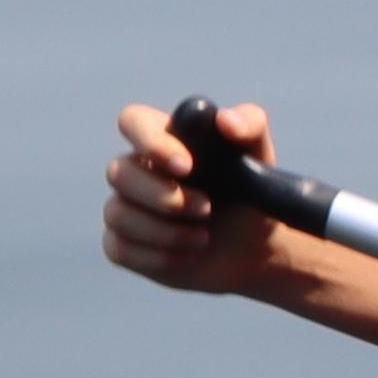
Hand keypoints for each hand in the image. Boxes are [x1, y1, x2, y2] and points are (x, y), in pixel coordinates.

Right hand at [103, 98, 283, 293]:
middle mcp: (137, 169)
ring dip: (165, 230)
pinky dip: (158, 256)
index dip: (151, 142)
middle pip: (118, 173)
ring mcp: (125, 207)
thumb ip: (250, 124)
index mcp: (163, 138)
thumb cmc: (250, 193)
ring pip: (118, 213)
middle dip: (165, 196)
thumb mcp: (259, 155)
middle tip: (206, 208)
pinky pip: (119, 248)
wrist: (254, 248)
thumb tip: (225, 121)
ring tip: (203, 237)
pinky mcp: (123, 245)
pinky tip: (188, 254)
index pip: (133, 122)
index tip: (187, 166)